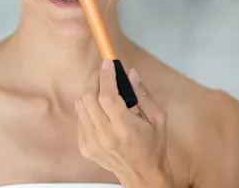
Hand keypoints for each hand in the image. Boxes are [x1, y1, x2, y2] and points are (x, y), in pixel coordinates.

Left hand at [75, 59, 174, 187]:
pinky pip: (80, 118)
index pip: (108, 96)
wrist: (142, 176)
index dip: (106, 76)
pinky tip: (100, 110)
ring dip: (90, 93)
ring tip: (102, 91)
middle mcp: (105, 136)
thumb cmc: (153, 146)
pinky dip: (88, 108)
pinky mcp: (85, 147)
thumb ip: (143, 94)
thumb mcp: (158, 119)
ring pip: (81, 106)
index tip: (108, 63)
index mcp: (125, 128)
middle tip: (103, 72)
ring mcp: (92, 143)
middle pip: (89, 98)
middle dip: (95, 80)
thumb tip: (131, 73)